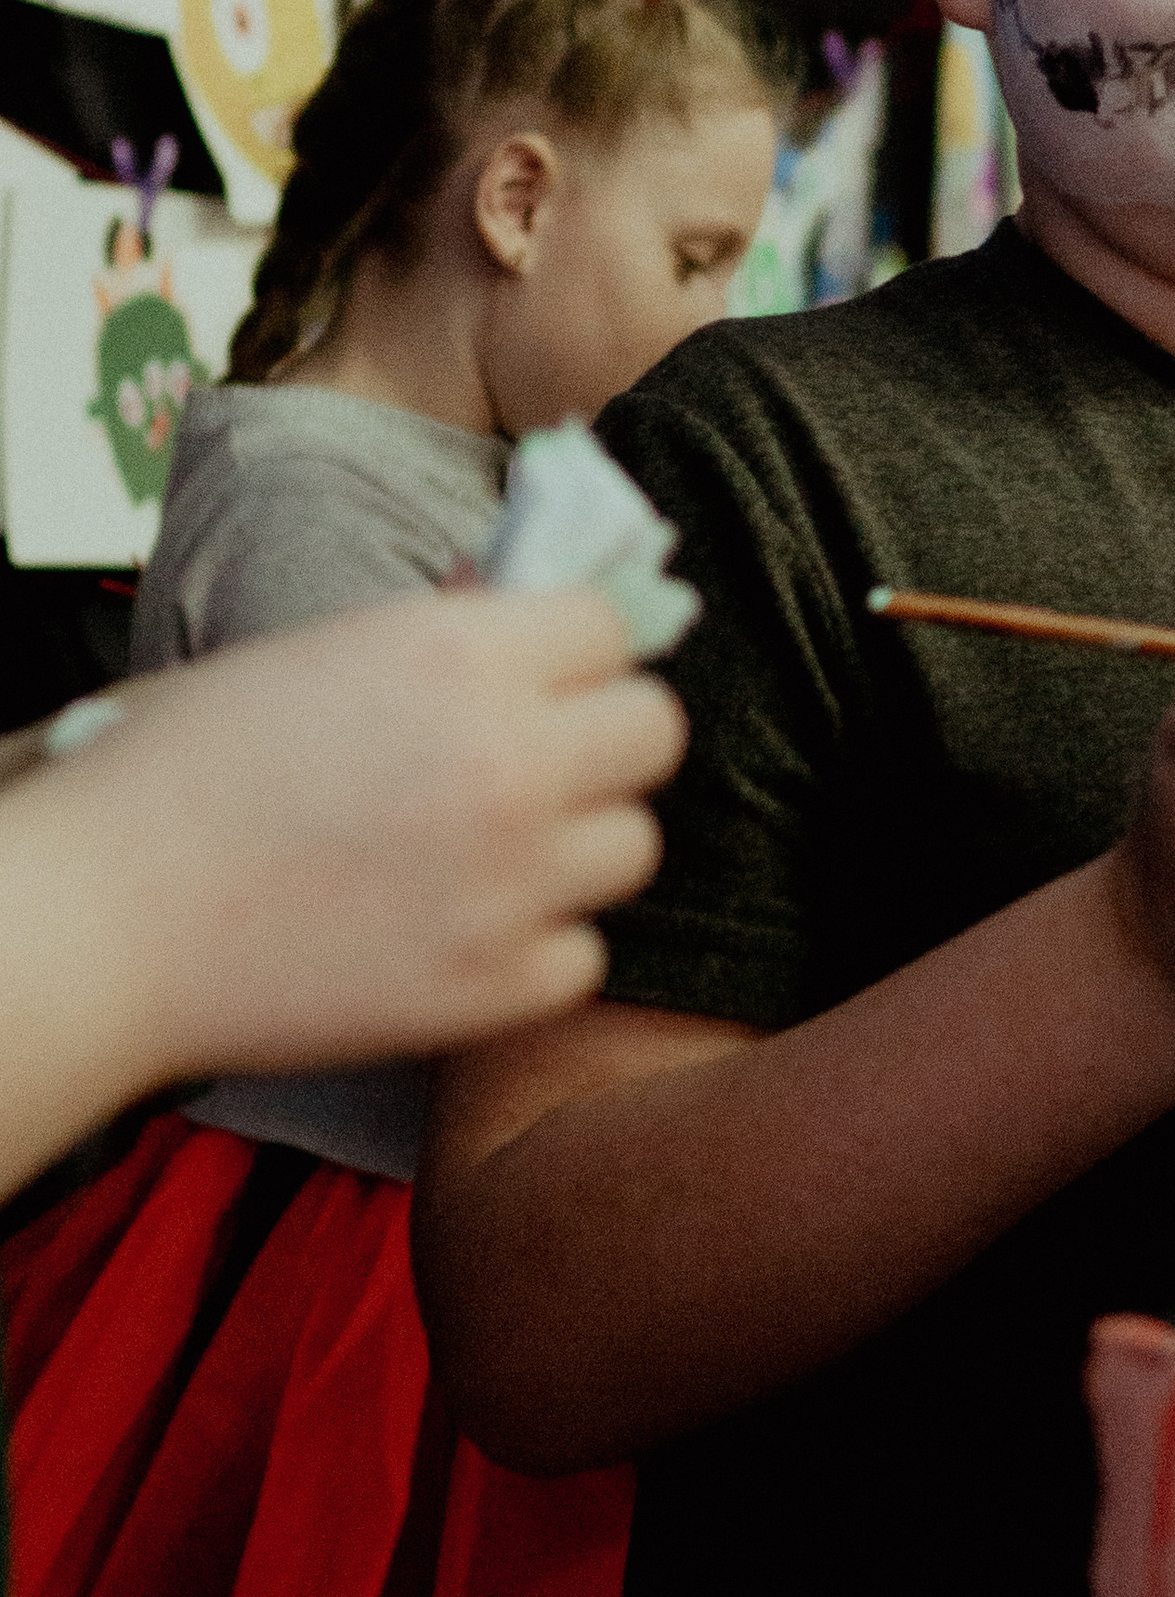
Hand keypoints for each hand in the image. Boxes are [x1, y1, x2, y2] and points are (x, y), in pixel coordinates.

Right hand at [25, 585, 684, 1083]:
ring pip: (634, 846)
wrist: (97, 924)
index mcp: (460, 655)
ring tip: (491, 856)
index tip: (545, 676)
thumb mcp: (315, 656)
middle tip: (539, 765)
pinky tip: (459, 935)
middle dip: (603, 741)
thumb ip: (438, 634)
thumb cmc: (176, 774)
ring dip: (577, 847)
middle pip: (656, 731)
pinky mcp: (494, 988)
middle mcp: (508, 759)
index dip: (577, 651)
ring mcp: (512, 882)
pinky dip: (535, 952)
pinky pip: (582, 956)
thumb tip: (519, 607)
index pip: (614, 627)